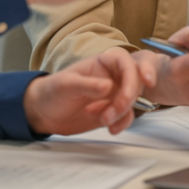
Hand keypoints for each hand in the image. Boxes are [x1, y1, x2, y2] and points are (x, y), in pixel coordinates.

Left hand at [22, 47, 142, 135]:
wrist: (43, 114)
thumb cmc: (51, 92)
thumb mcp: (65, 85)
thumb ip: (86, 84)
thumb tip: (108, 86)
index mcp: (101, 63)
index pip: (125, 62)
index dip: (138, 70)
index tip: (145, 82)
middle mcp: (110, 77)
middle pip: (134, 83)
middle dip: (127, 98)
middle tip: (113, 110)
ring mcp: (112, 95)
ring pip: (132, 102)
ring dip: (122, 113)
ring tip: (102, 120)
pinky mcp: (111, 112)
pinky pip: (126, 116)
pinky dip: (122, 123)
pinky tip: (108, 127)